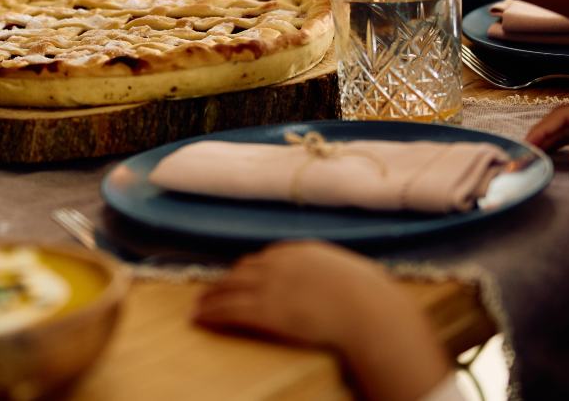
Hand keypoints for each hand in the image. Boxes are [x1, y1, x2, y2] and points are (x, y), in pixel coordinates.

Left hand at [196, 242, 449, 400]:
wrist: (368, 310)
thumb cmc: (370, 296)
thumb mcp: (351, 273)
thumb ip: (335, 273)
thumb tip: (344, 280)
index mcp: (301, 251)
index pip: (266, 258)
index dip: (251, 269)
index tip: (243, 277)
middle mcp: (279, 263)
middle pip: (243, 270)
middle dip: (227, 280)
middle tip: (213, 290)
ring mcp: (269, 285)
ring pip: (229, 288)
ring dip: (211, 296)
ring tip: (198, 305)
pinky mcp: (262, 309)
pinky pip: (228, 310)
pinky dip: (210, 313)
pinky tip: (198, 318)